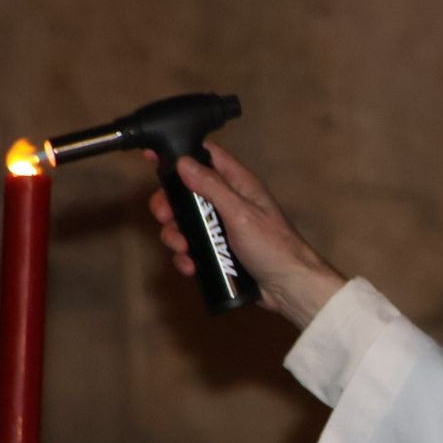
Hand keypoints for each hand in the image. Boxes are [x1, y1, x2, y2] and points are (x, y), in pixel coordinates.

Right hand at [149, 141, 344, 328]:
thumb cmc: (275, 247)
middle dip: (171, 206)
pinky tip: (191, 267)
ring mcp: (224, 227)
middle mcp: (229, 202)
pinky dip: (187, 256)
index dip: (180, 153)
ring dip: (177, 236)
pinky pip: (194, 248)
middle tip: (166, 218)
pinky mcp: (221, 251)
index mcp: (239, 184)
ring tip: (183, 249)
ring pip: (187, 223)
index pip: (206, 156)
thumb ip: (213, 187)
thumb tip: (185, 162)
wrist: (289, 288)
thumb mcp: (240, 213)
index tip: (152, 156)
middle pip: (187, 192)